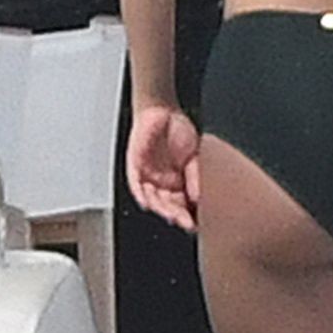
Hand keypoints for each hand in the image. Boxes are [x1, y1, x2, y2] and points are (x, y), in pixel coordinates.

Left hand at [126, 104, 200, 233]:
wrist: (162, 109)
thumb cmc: (177, 130)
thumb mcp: (194, 156)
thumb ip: (195, 176)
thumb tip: (198, 196)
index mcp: (177, 182)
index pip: (182, 204)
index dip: (188, 215)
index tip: (196, 223)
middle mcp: (161, 182)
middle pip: (167, 206)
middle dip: (177, 215)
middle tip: (186, 222)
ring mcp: (147, 176)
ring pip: (152, 199)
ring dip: (161, 209)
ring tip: (171, 215)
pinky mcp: (134, 167)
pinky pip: (135, 186)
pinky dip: (141, 195)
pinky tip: (147, 203)